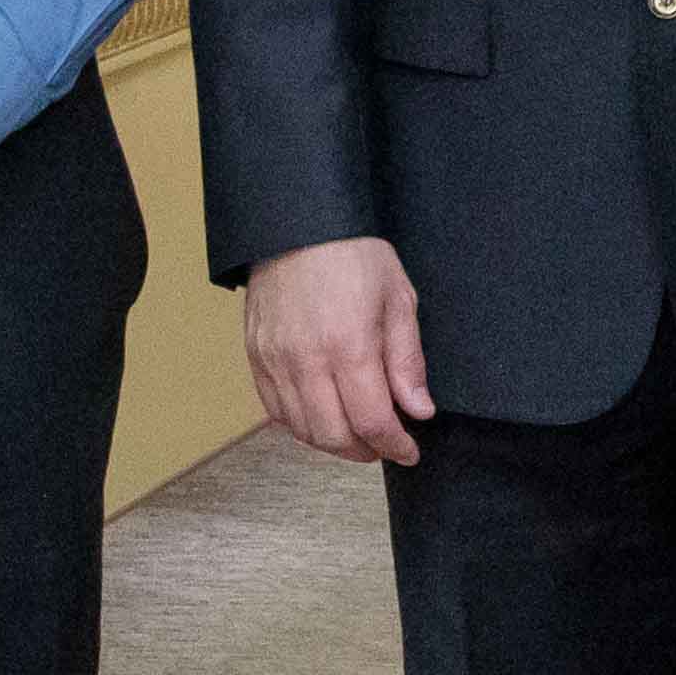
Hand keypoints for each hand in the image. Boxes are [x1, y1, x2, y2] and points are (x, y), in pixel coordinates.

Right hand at [244, 236, 435, 465]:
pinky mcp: (256, 357)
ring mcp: (276, 360)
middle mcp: (307, 359)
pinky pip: (276, 411)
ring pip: (303, 430)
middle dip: (365, 451)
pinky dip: (301, 425)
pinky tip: (323, 416)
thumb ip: (407, 361)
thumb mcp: (398, 299)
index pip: (373, 421)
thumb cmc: (352, 253)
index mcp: (349, 345)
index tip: (408, 450)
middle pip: (334, 435)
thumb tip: (419, 409)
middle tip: (384, 445)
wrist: (299, 223)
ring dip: (333, 442)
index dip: (395, 445)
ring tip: (356, 434)